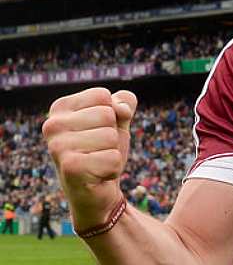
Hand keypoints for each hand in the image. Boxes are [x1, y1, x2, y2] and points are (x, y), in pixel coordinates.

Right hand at [43, 87, 136, 229]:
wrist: (98, 192)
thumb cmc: (104, 151)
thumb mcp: (117, 121)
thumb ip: (123, 103)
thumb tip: (122, 109)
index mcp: (60, 108)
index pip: (102, 95)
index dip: (112, 114)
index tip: (99, 131)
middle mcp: (52, 125)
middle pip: (108, 114)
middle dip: (113, 135)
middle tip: (98, 150)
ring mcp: (57, 147)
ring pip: (111, 136)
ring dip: (113, 152)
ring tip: (97, 162)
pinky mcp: (69, 167)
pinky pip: (112, 158)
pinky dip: (112, 169)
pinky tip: (97, 176)